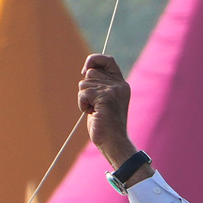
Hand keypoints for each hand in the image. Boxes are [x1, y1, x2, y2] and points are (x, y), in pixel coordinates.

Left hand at [77, 54, 136, 168]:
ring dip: (83, 98)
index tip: (84, 70)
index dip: (94, 60)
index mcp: (120, 84)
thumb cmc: (105, 125)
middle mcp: (118, 84)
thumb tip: (85, 71)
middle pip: (90, 73)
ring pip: (84, 83)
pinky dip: (82, 104)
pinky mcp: (105, 97)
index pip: (107, 60)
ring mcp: (113, 90)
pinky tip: (91, 113)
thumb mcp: (102, 101)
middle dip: (85, 89)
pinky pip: (83, 93)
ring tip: (94, 110)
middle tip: (93, 104)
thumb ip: (98, 86)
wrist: (114, 142)